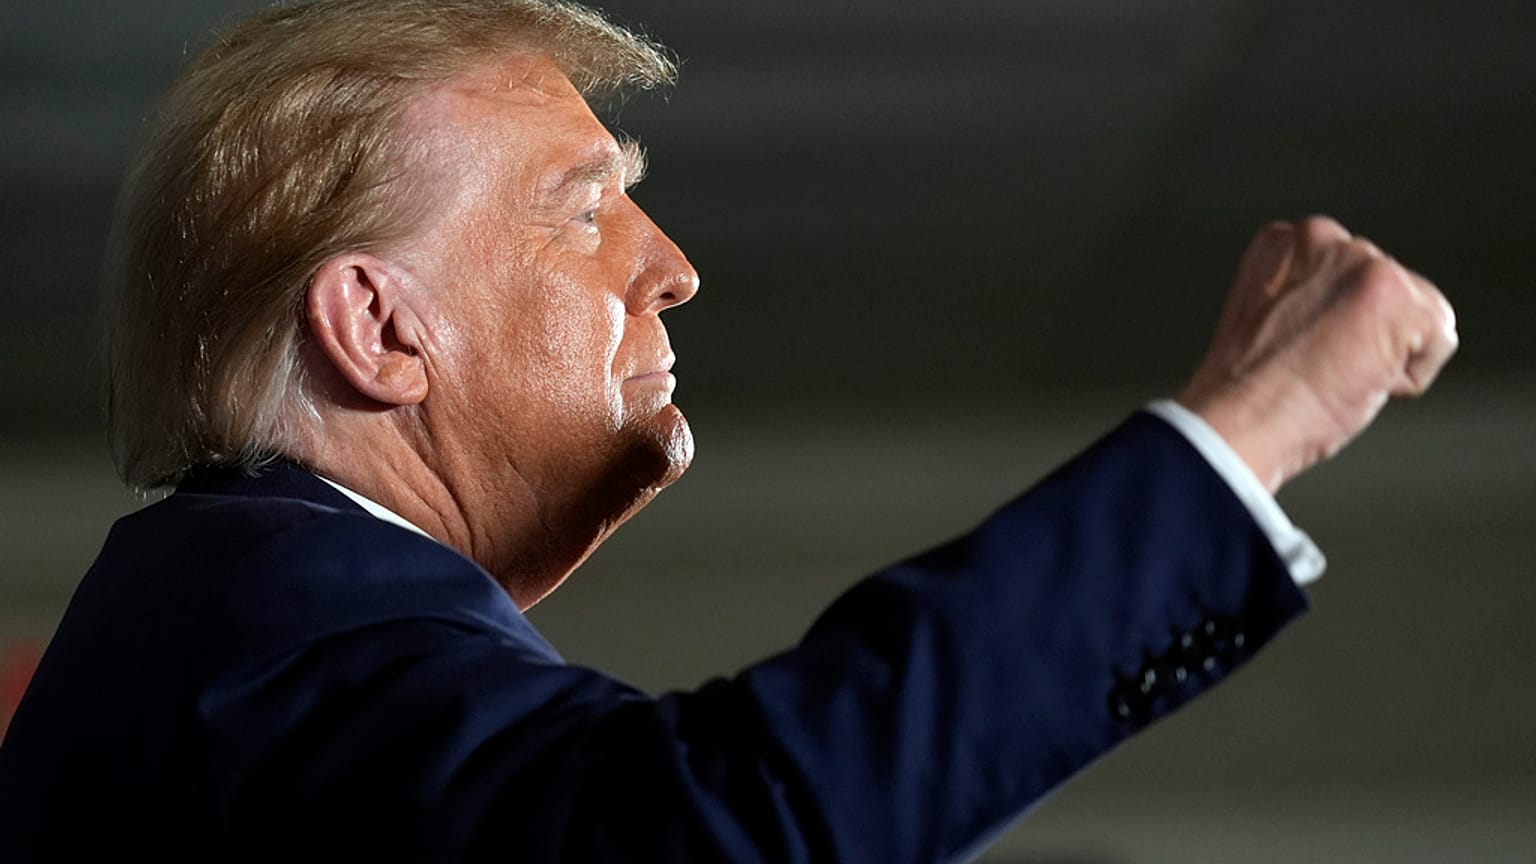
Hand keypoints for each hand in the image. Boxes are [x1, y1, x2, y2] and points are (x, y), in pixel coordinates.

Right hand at [1178, 216, 1457, 492]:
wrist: (1239, 420)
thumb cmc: (1248, 395)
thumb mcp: (1271, 323)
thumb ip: (1310, 296)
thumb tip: (1353, 316)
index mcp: (1280, 242)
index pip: (1348, 276)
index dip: (1332, 326)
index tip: (1294, 353)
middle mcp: (1321, 237)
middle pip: (1389, 289)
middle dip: (1367, 333)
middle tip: (1316, 367)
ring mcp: (1361, 262)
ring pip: (1417, 312)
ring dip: (1387, 352)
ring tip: (1333, 373)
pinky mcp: (1395, 293)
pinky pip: (1438, 341)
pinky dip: (1408, 376)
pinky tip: (1357, 380)